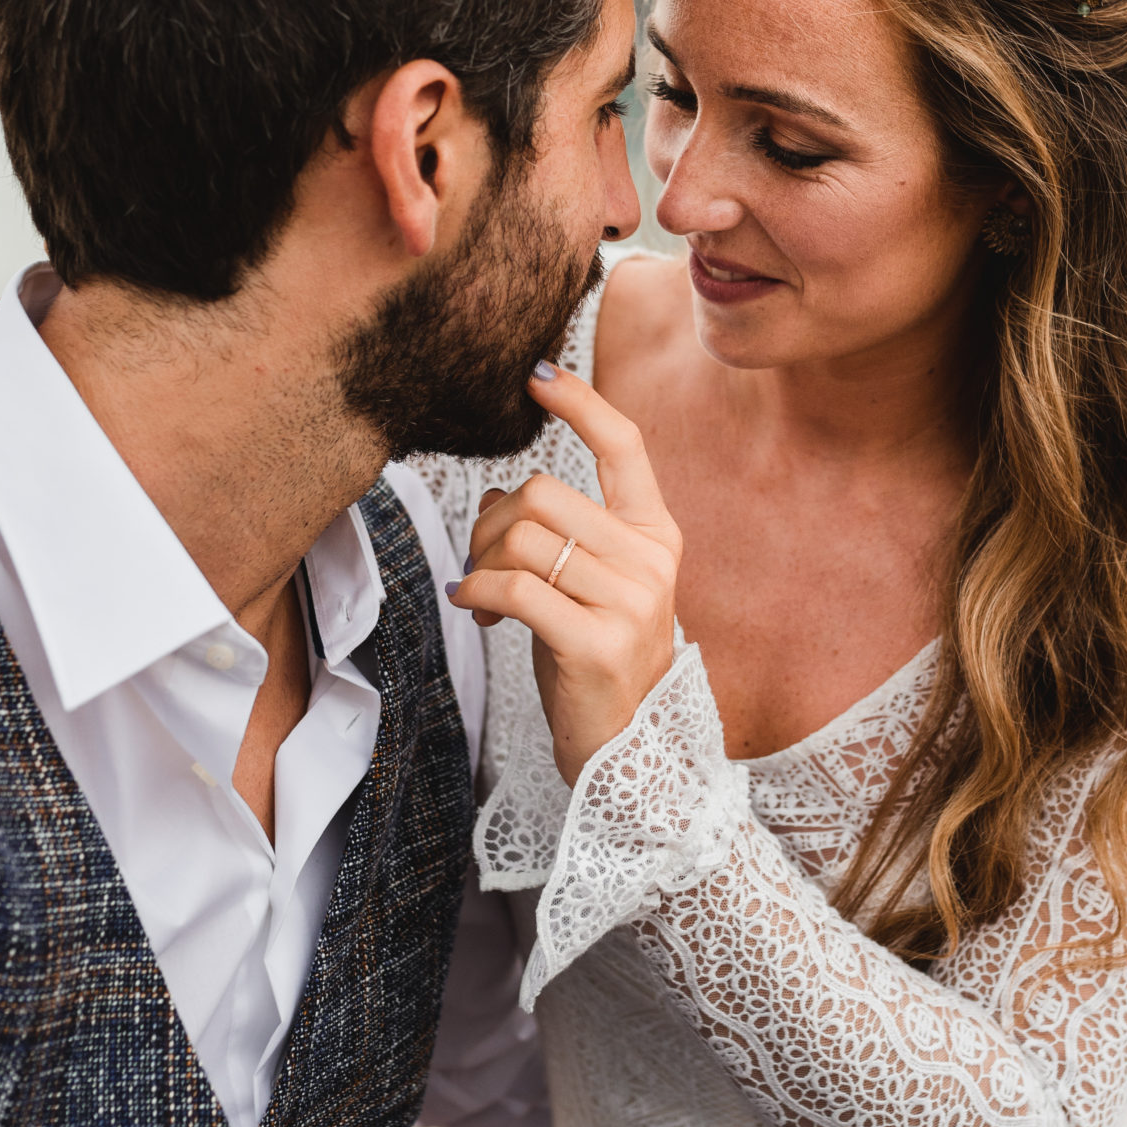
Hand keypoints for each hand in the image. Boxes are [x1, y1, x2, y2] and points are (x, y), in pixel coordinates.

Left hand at [446, 363, 680, 786]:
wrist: (627, 752)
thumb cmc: (596, 660)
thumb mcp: (587, 586)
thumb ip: (558, 534)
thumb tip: (497, 493)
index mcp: (657, 535)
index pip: (626, 446)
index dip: (581, 403)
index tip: (536, 374)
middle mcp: (653, 561)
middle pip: (546, 492)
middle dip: (491, 522)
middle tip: (478, 561)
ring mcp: (631, 603)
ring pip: (524, 539)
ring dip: (480, 561)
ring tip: (477, 594)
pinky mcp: (597, 644)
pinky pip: (514, 588)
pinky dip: (475, 590)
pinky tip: (469, 606)